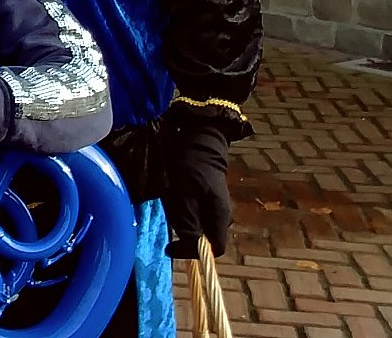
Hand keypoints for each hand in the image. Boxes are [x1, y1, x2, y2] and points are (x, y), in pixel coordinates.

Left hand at [161, 118, 232, 257]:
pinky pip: (197, 214)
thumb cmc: (190, 165)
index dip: (193, 252)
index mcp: (221, 215)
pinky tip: (174, 198)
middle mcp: (223, 214)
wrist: (198, 139)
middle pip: (206, 238)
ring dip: (183, 223)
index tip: (171, 247)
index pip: (215, 248)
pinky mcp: (210, 198)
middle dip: (185, 236)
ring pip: (200, 226)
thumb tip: (191, 245)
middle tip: (168, 222)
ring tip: (170, 205)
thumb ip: (187, 221)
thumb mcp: (183, 194)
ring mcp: (217, 205)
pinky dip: (184, 213)